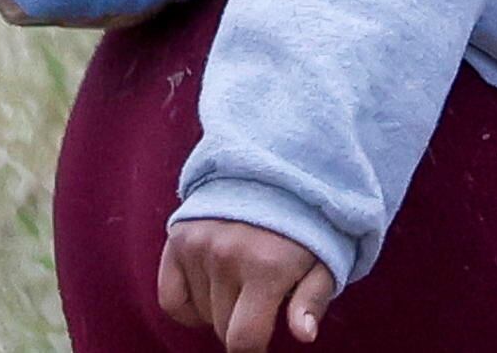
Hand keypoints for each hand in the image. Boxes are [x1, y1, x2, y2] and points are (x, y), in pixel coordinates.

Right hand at [160, 219, 335, 349]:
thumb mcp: (326, 256)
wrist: (283, 163)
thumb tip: (304, 335)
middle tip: (262, 299)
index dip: (254, 352)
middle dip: (242, 323)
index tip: (261, 345)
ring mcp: (200, 245)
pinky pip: (170, 299)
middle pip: (222, 328)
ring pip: (201, 314)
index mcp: (268, 266)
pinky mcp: (179, 237)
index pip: (244, 340)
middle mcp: (228, 256)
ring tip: (244, 279)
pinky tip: (211, 290)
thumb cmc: (311, 220)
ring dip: (219, 308)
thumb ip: (313, 299)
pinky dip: (187, 305)